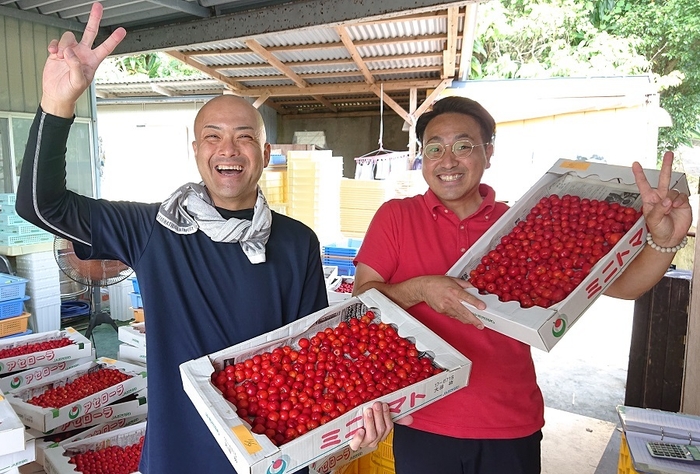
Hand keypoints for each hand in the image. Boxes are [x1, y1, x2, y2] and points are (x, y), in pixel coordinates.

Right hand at [41, 2, 125, 116]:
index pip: (106, 48)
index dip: (114, 39)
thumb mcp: (78, 82)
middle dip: (94, 19)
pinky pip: (56, 42)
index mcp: (93, 61)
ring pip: (69, 37)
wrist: (56, 94)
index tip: (122, 30)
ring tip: (60, 57)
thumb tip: (70, 52)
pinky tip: (53, 54)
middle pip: (90, 32)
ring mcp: (71, 52)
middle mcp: (83, 54)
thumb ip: (76, 66)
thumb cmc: (71, 92)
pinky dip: (54, 46)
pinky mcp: (58, 52)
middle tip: (98, 6)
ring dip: (63, 45)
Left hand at [348, 402, 405, 450]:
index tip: (384, 404)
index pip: (389, 426)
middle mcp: (375, 439)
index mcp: (382, 433)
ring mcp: (365, 442)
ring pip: (371, 435)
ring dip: (370, 422)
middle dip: (379, 416)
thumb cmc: (365, 423)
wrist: (350, 433)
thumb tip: (409, 418)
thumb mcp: (379, 418)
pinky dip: (359, 438)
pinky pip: (357, 444)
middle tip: (376, 405)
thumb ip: (393, 417)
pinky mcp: (354, 444)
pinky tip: (360, 430)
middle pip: (380, 429)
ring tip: (368, 411)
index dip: (387, 415)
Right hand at [418, 275, 484, 328]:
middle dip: (473, 319)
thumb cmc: (436, 283)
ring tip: (475, 324)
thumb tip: (473, 288)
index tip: (482, 307)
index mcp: (453, 290)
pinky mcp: (442, 312)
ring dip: (468, 320)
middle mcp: (450, 300)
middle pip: (464, 311)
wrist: (423, 288)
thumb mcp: (452, 279)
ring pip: (459, 316)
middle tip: (480, 325)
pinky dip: (459, 317)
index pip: (466, 297)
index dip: (475, 302)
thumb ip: (464, 284)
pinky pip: (453, 316)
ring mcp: (445, 307)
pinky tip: (464, 318)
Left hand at [632, 151, 691, 247]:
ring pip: (673, 191)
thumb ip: (658, 210)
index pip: (643, 184)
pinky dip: (680, 201)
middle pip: (663, 178)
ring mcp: (672, 199)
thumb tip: (667, 200)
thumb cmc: (658, 230)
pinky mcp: (682, 203)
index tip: (635, 163)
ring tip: (670, 208)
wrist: (670, 238)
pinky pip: (682, 197)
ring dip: (672, 199)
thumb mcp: (653, 220)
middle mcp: (661, 197)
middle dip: (666, 166)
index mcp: (649, 199)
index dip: (639, 174)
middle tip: (668, 154)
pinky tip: (677, 207)